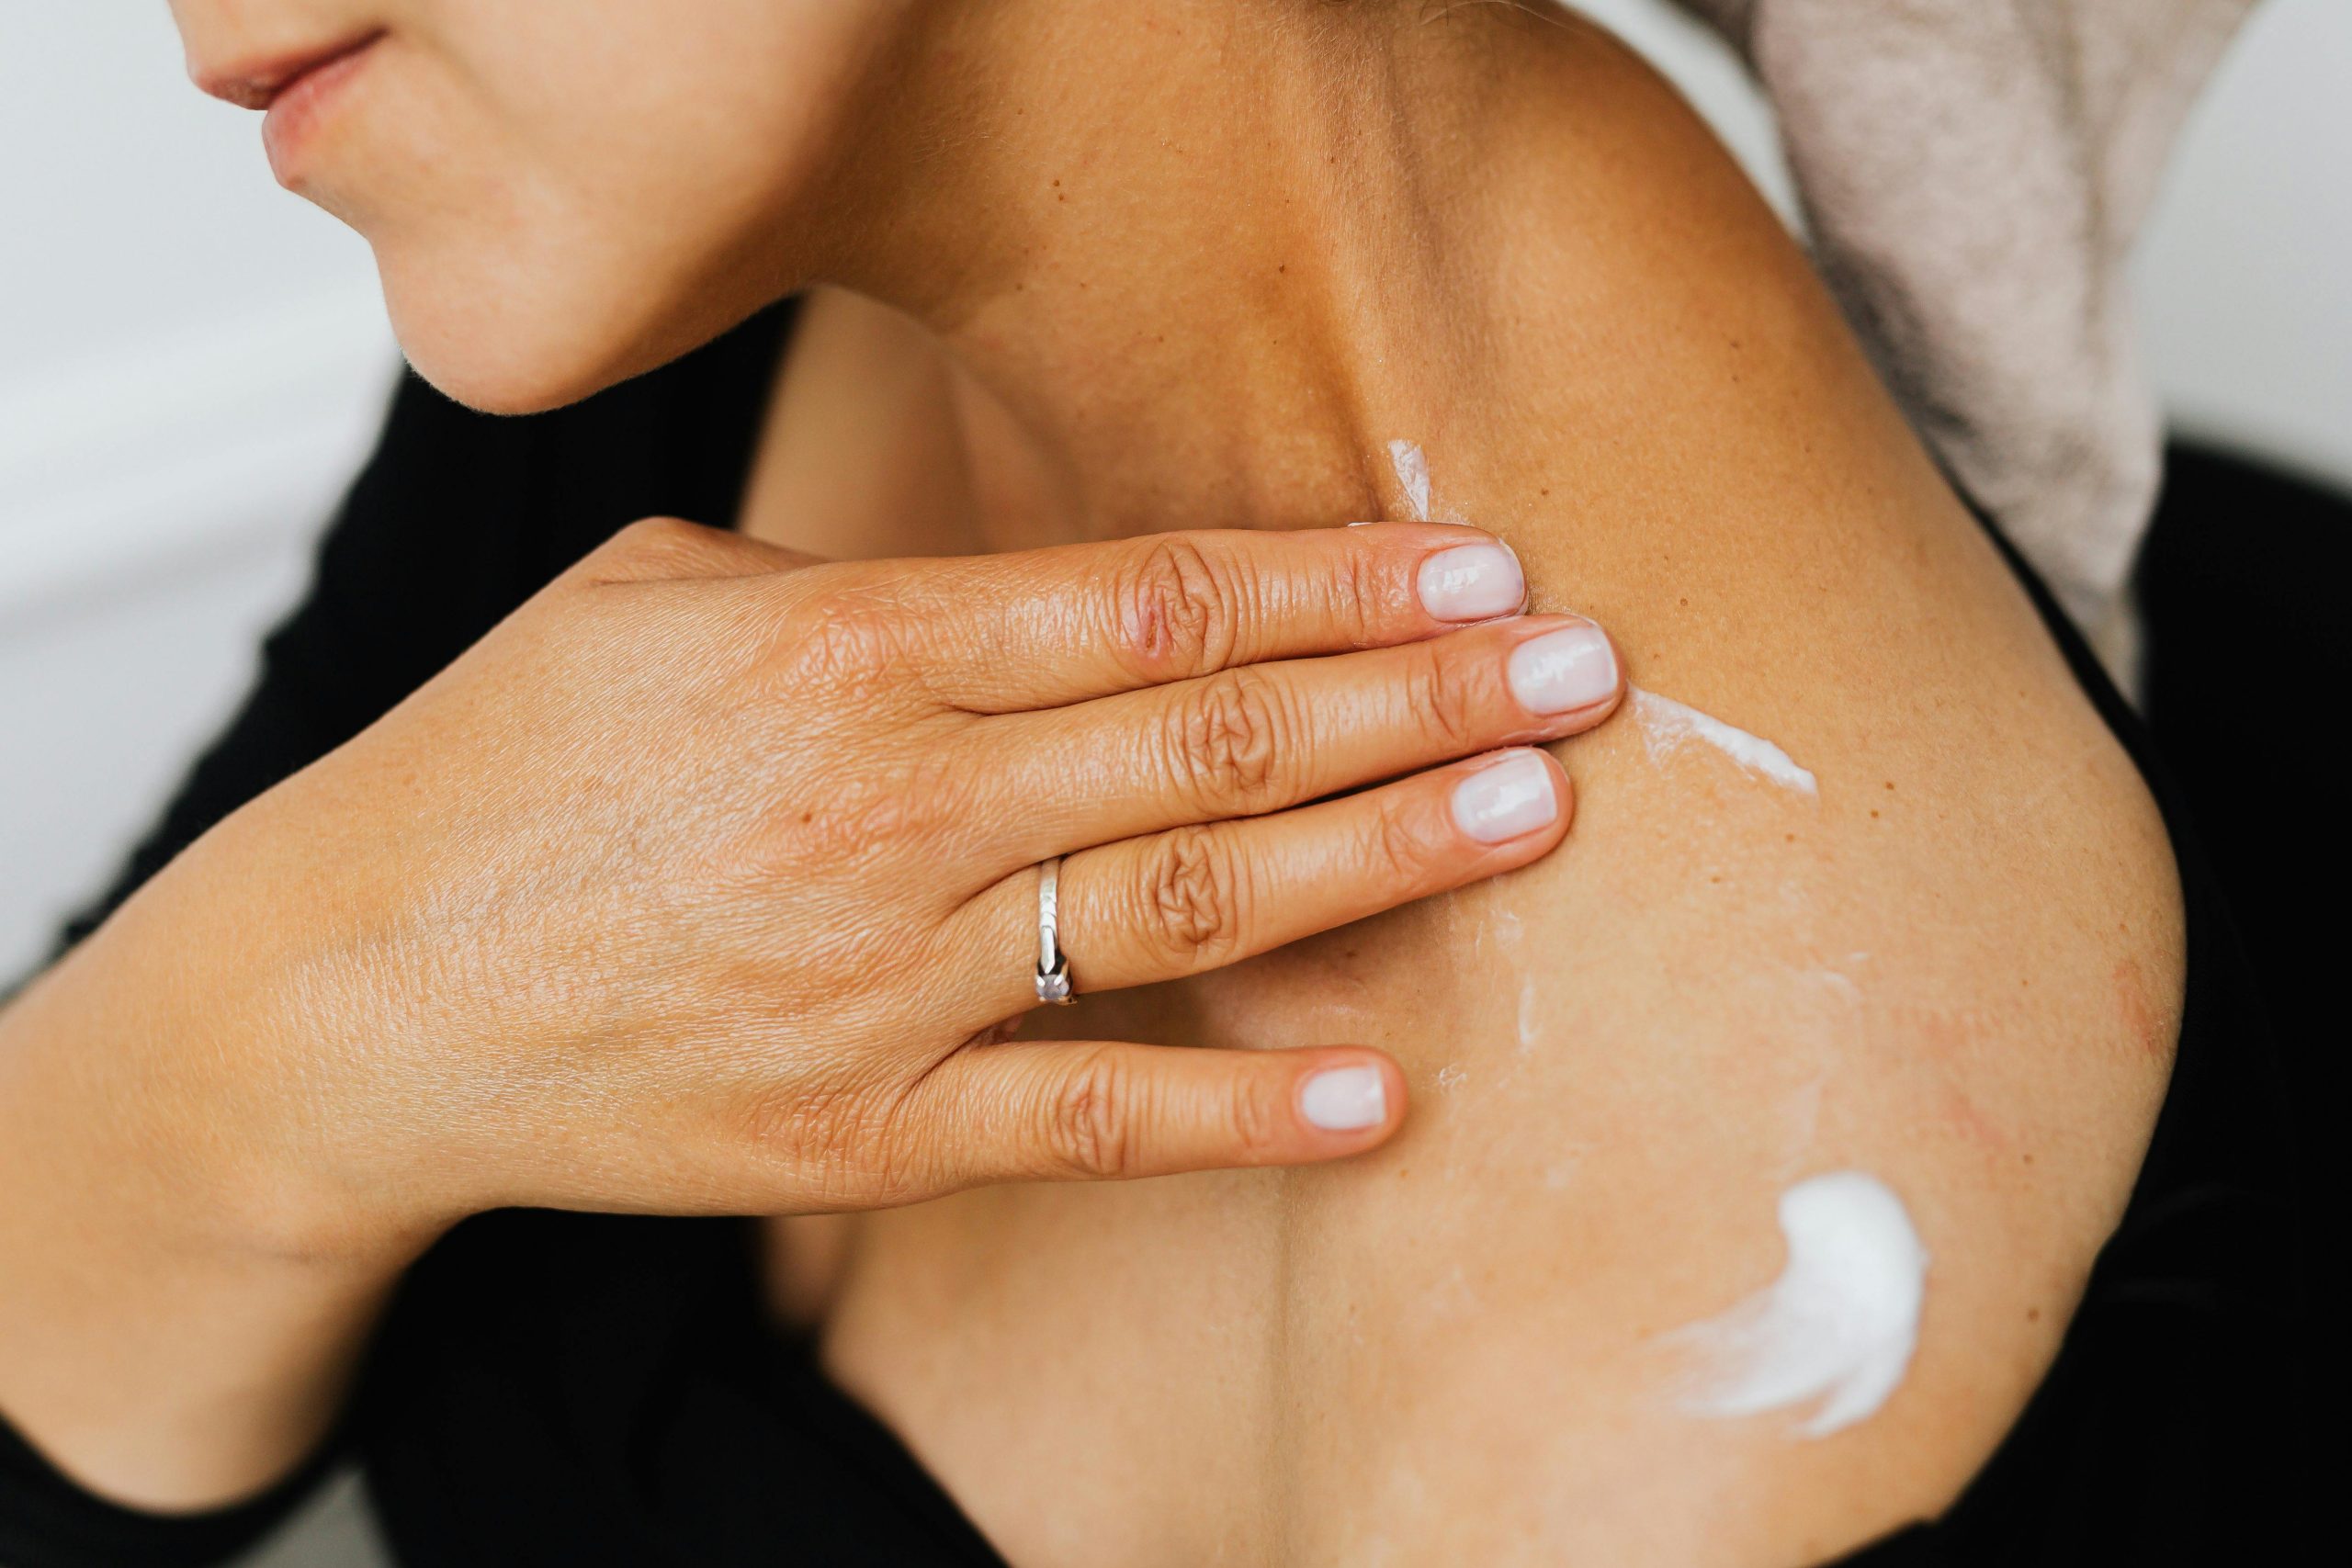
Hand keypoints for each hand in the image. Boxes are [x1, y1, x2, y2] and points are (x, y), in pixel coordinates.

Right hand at [185, 516, 1623, 1239]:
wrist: (353, 995)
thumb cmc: (506, 770)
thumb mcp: (659, 597)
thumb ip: (863, 583)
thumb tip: (1040, 594)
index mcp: (843, 645)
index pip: (1148, 601)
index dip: (1330, 579)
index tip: (1467, 562)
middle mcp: (889, 802)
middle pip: (1210, 741)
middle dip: (1414, 696)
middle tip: (1575, 670)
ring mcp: (886, 976)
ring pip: (1184, 906)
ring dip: (1380, 858)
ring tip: (1528, 811)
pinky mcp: (866, 1125)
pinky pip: (1092, 1118)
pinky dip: (1243, 1109)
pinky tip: (1384, 1088)